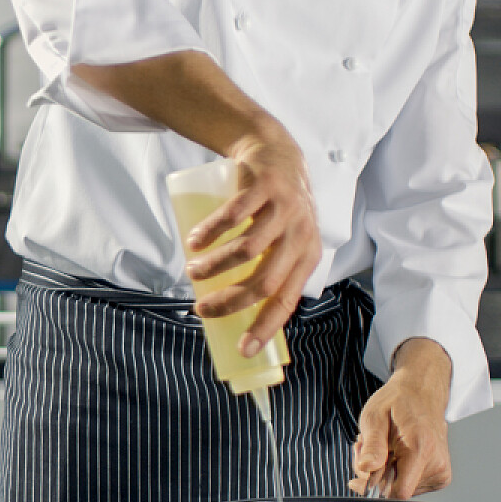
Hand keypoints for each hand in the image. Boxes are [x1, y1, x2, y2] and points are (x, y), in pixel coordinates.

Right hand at [186, 128, 322, 356]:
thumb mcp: (285, 240)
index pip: (287, 300)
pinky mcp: (265, 186)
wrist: (275, 153)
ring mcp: (284, 209)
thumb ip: (271, 269)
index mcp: (307, 256)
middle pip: (265, 281)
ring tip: (193, 269)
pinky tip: (195, 240)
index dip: (266, 327)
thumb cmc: (275, 208)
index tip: (242, 348)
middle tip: (202, 308)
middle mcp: (300, 235)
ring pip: (248, 250)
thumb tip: (236, 313)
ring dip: (215, 266)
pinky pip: (236, 214)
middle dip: (230, 301)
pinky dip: (211, 231)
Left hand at [349, 337, 452, 498]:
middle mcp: (437, 464)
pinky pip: (410, 485)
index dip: (375, 487)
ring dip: (384, 473)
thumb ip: (371, 445)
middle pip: (395, 491)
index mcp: (422, 448)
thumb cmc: (399, 401)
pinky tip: (395, 453)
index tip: (364, 469)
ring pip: (401, 489)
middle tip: (368, 447)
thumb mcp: (375, 416)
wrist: (422, 393)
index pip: (398, 492)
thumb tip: (365, 469)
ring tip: (383, 447)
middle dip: (374, 474)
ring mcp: (442, 472)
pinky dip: (397, 473)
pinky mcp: (441, 476)